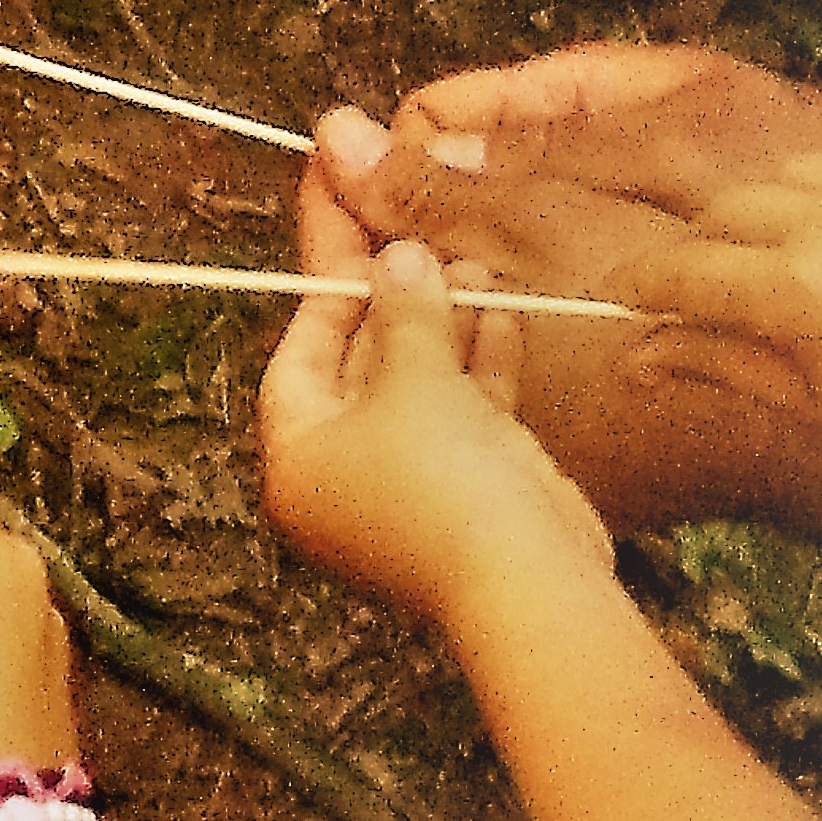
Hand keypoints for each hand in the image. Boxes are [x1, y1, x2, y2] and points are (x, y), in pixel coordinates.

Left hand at [256, 174, 611, 626]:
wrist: (525, 583)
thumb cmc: (441, 483)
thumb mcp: (413, 382)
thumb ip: (404, 313)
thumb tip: (398, 256)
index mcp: (298, 459)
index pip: (297, 361)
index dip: (327, 299)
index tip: (354, 244)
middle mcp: (343, 475)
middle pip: (359, 369)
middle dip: (395, 303)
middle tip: (419, 237)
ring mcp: (408, 483)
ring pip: (420, 386)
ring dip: (446, 324)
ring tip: (472, 262)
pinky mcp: (470, 488)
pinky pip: (465, 412)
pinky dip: (481, 363)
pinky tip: (504, 306)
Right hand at [625, 155, 821, 485]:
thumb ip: (723, 365)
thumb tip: (641, 356)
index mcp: (801, 287)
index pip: (679, 270)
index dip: (636, 286)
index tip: (616, 304)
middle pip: (720, 209)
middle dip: (689, 248)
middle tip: (675, 294)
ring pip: (780, 176)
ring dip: (749, 213)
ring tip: (747, 263)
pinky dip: (809, 196)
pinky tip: (817, 237)